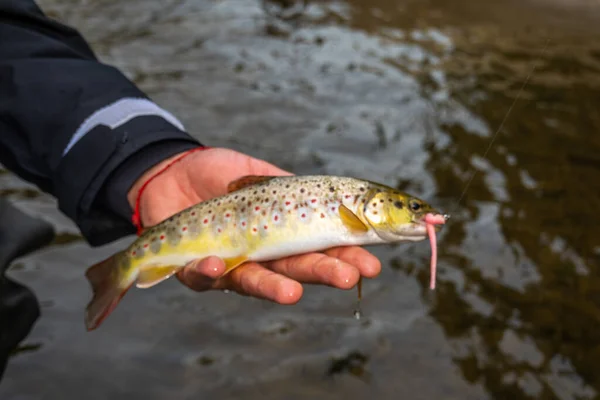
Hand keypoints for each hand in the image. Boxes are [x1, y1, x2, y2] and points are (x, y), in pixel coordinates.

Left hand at [127, 147, 380, 303]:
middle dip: (322, 273)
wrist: (170, 174)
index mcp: (283, 234)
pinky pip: (201, 275)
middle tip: (348, 277)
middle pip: (295, 269)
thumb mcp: (259, 175)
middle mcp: (262, 256)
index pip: (320, 248)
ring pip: (254, 281)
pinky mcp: (193, 269)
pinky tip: (213, 262)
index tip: (371, 264)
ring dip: (273, 287)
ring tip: (292, 294)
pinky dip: (207, 270)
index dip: (346, 257)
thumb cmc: (219, 176)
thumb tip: (330, 196)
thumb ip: (287, 189)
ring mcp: (230, 266)